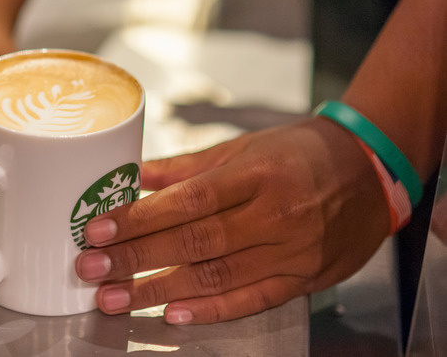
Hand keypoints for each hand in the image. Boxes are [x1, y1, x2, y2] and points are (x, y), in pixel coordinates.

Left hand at [75, 118, 389, 323]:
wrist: (368, 174)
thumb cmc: (300, 153)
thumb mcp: (243, 147)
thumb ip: (185, 167)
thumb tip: (133, 175)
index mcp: (256, 174)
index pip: (189, 201)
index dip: (141, 219)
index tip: (100, 230)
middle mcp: (275, 215)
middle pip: (195, 243)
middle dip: (136, 259)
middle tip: (92, 269)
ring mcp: (291, 252)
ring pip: (216, 277)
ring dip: (159, 291)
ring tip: (115, 298)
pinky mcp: (301, 279)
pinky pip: (251, 300)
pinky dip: (210, 310)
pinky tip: (172, 314)